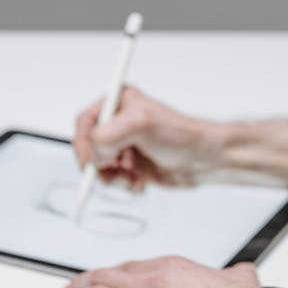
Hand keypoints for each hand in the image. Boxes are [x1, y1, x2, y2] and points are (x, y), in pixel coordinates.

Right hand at [73, 86, 217, 190]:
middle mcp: (120, 123)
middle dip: (100, 163)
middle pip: (89, 147)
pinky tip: (139, 181)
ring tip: (131, 175)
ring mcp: (125, 145)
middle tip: (116, 168)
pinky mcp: (131, 164)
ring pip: (98, 166)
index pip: (85, 122)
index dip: (84, 144)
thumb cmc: (182, 135)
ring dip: (112, 177)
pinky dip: (123, 184)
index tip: (92, 161)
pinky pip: (112, 179)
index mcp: (120, 103)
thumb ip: (108, 134)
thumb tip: (94, 152)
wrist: (204, 159)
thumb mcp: (141, 124)